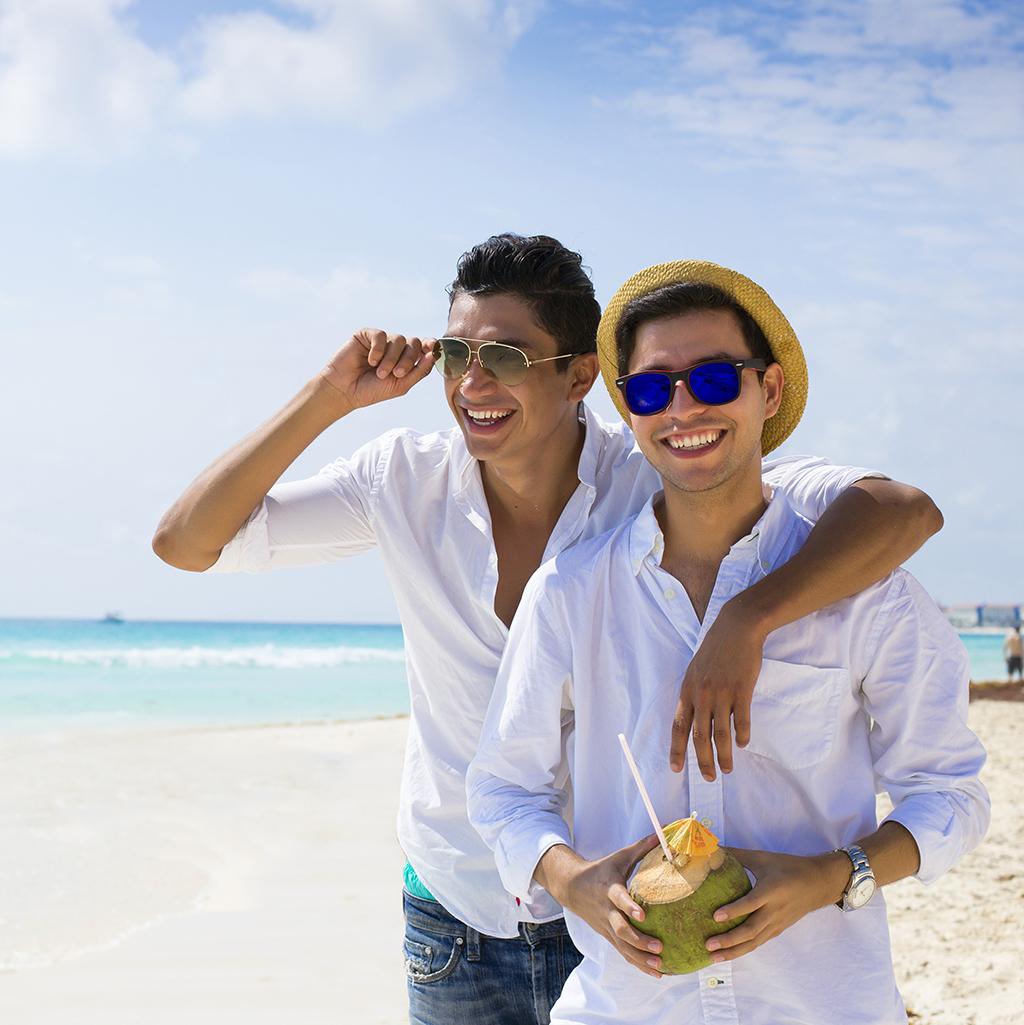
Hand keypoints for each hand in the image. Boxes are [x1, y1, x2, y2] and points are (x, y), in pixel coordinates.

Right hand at [319, 329, 435, 411]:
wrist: (345, 391)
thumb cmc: (372, 390)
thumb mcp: (401, 385)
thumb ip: (419, 371)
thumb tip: (434, 355)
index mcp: (405, 359)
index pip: (423, 346)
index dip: (430, 345)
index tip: (433, 347)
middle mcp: (395, 348)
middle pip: (413, 342)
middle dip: (409, 359)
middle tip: (397, 374)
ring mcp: (381, 340)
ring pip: (399, 339)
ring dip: (391, 359)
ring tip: (380, 373)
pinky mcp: (366, 335)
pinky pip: (381, 335)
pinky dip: (378, 350)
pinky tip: (370, 361)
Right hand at [550, 835, 664, 977]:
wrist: (572, 887)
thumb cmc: (601, 870)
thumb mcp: (619, 857)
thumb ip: (642, 848)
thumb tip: (663, 831)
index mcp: (610, 890)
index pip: (620, 900)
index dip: (630, 907)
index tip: (643, 915)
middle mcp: (607, 911)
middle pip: (621, 930)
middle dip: (640, 941)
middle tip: (659, 947)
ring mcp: (606, 927)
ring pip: (623, 947)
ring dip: (641, 959)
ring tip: (660, 967)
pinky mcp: (608, 936)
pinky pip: (623, 953)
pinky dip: (638, 964)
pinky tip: (656, 973)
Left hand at [669, 596, 767, 778]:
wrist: (736, 628)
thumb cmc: (715, 650)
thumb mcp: (695, 671)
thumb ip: (693, 695)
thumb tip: (693, 720)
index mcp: (687, 691)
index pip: (678, 726)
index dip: (676, 749)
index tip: (676, 769)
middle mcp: (701, 694)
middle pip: (699, 736)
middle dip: (703, 760)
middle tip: (709, 778)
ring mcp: (722, 693)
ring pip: (721, 733)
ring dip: (724, 755)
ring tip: (727, 769)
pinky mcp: (741, 689)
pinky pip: (741, 720)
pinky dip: (742, 735)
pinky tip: (743, 744)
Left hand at [703, 848, 845, 962]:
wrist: (818, 883)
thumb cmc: (788, 867)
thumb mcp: (763, 858)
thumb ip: (738, 855)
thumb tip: (713, 848)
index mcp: (770, 891)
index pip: (751, 904)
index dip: (734, 911)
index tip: (715, 916)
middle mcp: (774, 911)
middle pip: (751, 930)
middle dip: (729, 940)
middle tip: (708, 944)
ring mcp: (777, 923)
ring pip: (754, 942)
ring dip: (734, 951)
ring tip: (714, 956)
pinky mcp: (778, 930)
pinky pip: (759, 942)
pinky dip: (744, 949)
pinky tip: (730, 953)